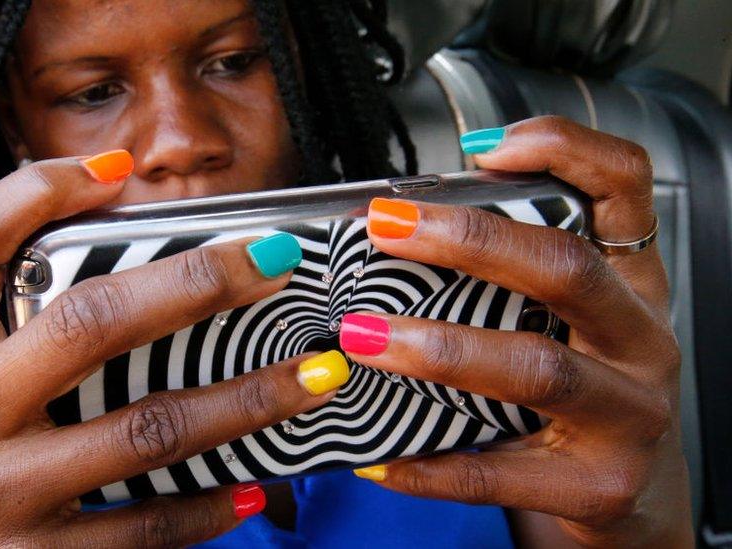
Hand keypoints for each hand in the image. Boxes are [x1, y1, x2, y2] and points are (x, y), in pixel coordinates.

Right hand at [0, 152, 346, 547]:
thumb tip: (115, 271)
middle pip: (90, 323)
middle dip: (195, 283)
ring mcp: (1, 494)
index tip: (115, 165)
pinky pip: (146, 528)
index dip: (36, 191)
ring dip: (245, 400)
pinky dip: (209, 505)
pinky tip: (254, 484)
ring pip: (148, 430)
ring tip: (310, 376)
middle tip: (271, 259)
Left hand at [341, 116, 692, 546]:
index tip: (484, 147)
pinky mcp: (599, 487)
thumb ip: (507, 279)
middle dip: (472, 241)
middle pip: (566, 269)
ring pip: (535, 368)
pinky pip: (500, 474)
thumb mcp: (564, 323)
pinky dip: (432, 465)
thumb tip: (394, 230)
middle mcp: (640, 341)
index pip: (625, 189)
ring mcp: (627, 416)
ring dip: (439, 348)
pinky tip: (377, 457)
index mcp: (630, 284)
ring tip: (363, 336)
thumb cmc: (576, 394)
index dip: (565, 152)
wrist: (627, 498)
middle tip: (387, 227)